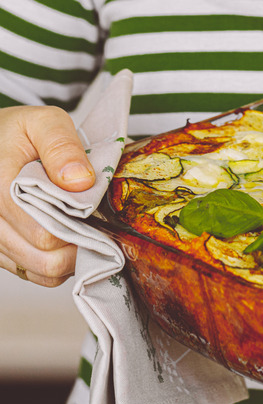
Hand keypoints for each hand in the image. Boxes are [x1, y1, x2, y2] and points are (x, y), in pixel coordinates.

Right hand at [0, 106, 94, 286]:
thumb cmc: (17, 132)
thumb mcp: (44, 122)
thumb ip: (62, 147)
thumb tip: (80, 181)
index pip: (45, 234)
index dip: (79, 229)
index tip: (96, 213)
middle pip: (45, 258)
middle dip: (78, 245)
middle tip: (96, 224)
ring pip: (41, 271)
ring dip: (70, 258)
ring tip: (83, 230)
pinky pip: (33, 274)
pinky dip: (55, 265)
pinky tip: (68, 242)